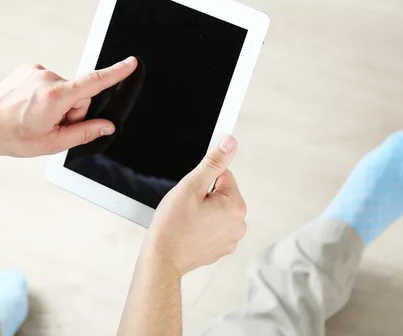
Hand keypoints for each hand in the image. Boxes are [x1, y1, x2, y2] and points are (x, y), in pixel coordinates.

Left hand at [0, 57, 136, 156]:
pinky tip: (30, 106)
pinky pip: (49, 82)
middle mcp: (47, 78)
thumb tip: (106, 126)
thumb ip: (84, 133)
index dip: (115, 73)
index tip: (131, 63)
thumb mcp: (52, 142)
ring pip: (64, 89)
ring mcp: (36, 71)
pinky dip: (45, 94)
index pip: (93, 83)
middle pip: (78, 94)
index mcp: (55, 97)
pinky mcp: (29, 69)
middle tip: (51, 125)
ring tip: (36, 117)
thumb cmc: (14, 137)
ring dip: (58, 103)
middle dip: (71, 111)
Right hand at [143, 136, 246, 275]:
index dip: (202, 181)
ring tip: (187, 222)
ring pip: (218, 210)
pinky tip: (189, 232)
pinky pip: (215, 227)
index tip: (190, 195)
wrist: (162, 259)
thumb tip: (231, 142)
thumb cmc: (173, 225)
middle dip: (205, 196)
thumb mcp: (191, 186)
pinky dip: (203, 227)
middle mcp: (240, 223)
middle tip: (186, 209)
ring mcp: (232, 239)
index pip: (223, 175)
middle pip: (222, 193)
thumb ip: (213, 162)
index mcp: (236, 205)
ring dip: (204, 211)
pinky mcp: (222, 249)